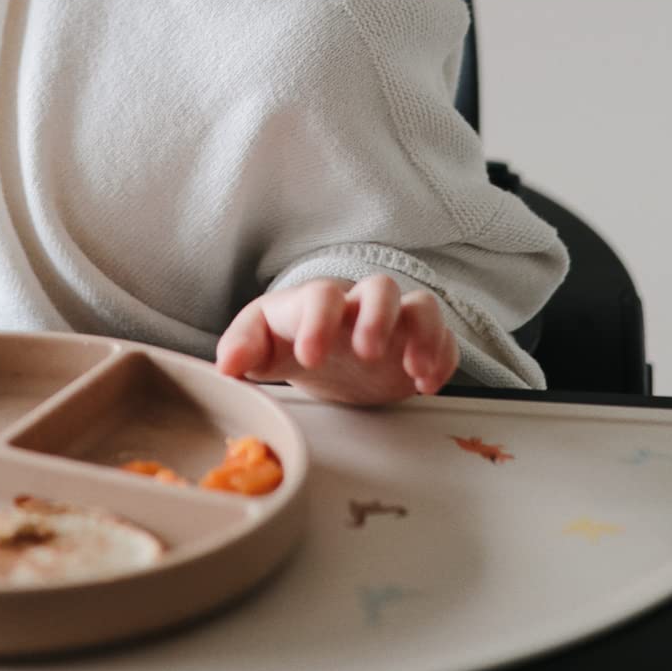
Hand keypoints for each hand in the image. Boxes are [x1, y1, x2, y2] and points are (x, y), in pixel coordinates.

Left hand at [216, 275, 458, 405]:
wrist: (321, 352)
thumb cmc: (288, 339)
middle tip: (366, 354)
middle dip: (377, 318)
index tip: (310, 358)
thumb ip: (242, 347)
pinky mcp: (416, 344)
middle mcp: (358, 306)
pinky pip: (445, 339)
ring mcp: (393, 323)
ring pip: (421, 305)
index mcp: (317, 303)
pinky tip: (428, 383)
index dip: (318, 322)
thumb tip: (226, 367)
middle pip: (380, 287)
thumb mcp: (260, 344)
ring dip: (423, 334)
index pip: (321, 296)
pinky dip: (444, 357)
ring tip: (414, 370)